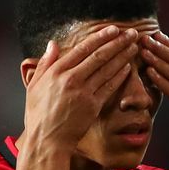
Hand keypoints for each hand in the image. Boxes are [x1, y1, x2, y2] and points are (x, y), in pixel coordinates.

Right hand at [24, 25, 138, 153]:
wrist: (46, 140)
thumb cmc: (38, 114)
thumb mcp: (34, 85)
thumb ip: (45, 63)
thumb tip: (53, 44)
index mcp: (56, 71)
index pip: (83, 48)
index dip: (100, 37)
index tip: (113, 29)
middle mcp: (71, 79)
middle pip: (99, 56)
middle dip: (117, 42)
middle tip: (132, 33)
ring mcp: (83, 92)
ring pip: (107, 69)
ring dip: (123, 56)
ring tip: (134, 46)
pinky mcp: (93, 106)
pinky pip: (109, 87)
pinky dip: (119, 76)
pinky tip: (128, 67)